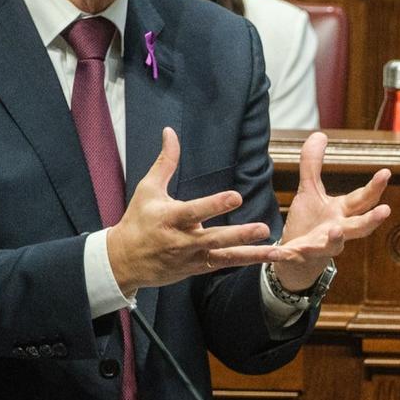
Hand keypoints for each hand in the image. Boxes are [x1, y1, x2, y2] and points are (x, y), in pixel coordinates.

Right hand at [106, 127, 275, 295]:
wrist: (124, 261)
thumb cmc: (137, 220)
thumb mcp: (148, 189)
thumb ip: (165, 161)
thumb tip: (170, 132)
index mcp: (169, 218)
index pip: (195, 211)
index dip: (215, 205)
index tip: (235, 197)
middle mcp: (182, 240)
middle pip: (214, 238)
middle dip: (238, 234)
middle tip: (262, 229)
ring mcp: (191, 257)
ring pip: (224, 256)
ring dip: (251, 254)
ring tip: (275, 251)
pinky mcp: (197, 268)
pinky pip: (224, 264)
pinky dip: (247, 261)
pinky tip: (270, 258)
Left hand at [265, 131, 391, 290]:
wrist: (296, 259)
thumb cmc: (310, 222)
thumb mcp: (310, 190)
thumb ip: (312, 164)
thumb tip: (320, 134)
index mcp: (342, 212)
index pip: (362, 199)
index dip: (375, 187)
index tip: (386, 173)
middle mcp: (338, 231)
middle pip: (359, 226)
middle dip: (372, 219)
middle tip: (386, 210)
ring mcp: (321, 247)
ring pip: (334, 245)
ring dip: (336, 238)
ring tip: (337, 229)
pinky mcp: (300, 258)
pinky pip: (294, 257)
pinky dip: (287, 255)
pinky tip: (278, 251)